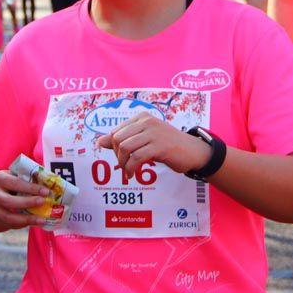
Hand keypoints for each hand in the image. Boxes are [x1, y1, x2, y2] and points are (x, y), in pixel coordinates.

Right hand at [0, 171, 55, 230]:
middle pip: (9, 201)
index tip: (46, 191)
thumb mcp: (15, 175)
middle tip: (43, 202)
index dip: (31, 188)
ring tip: (41, 219)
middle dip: (28, 203)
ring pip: (8, 217)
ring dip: (26, 219)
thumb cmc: (9, 182)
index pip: (15, 183)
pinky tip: (35, 222)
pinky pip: (10, 224)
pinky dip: (24, 224)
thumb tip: (49, 180)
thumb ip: (29, 177)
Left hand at [94, 112, 209, 175]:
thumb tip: (99, 141)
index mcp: (141, 117)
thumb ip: (123, 140)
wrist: (193, 151)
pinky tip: (133, 175)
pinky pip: (136, 158)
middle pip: (117, 139)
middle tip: (125, 166)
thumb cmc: (167, 146)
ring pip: (125, 147)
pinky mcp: (159, 146)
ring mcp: (153, 133)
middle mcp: (146, 122)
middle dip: (117, 156)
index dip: (114, 148)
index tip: (122, 158)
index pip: (115, 131)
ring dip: (123, 164)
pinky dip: (130, 169)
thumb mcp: (144, 140)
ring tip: (128, 172)